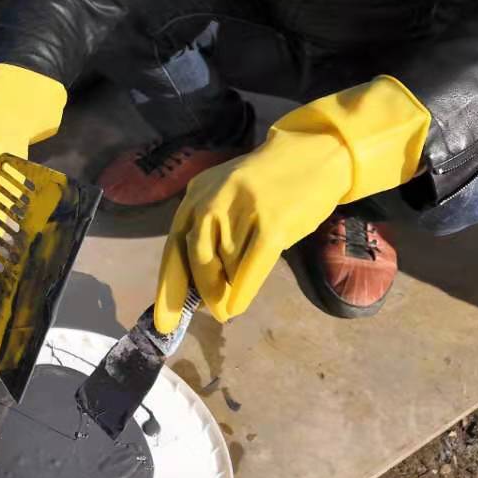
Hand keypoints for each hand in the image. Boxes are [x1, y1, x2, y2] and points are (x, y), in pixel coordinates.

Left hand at [155, 76, 430, 331]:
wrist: (313, 155)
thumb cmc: (268, 184)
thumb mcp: (226, 197)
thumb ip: (208, 232)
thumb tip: (198, 288)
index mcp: (197, 193)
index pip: (174, 245)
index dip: (169, 286)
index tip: (164, 322)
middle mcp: (214, 198)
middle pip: (196, 257)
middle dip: (202, 290)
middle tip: (212, 311)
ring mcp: (243, 209)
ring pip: (227, 265)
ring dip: (230, 284)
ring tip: (239, 287)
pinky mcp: (272, 222)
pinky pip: (251, 268)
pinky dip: (243, 292)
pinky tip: (238, 307)